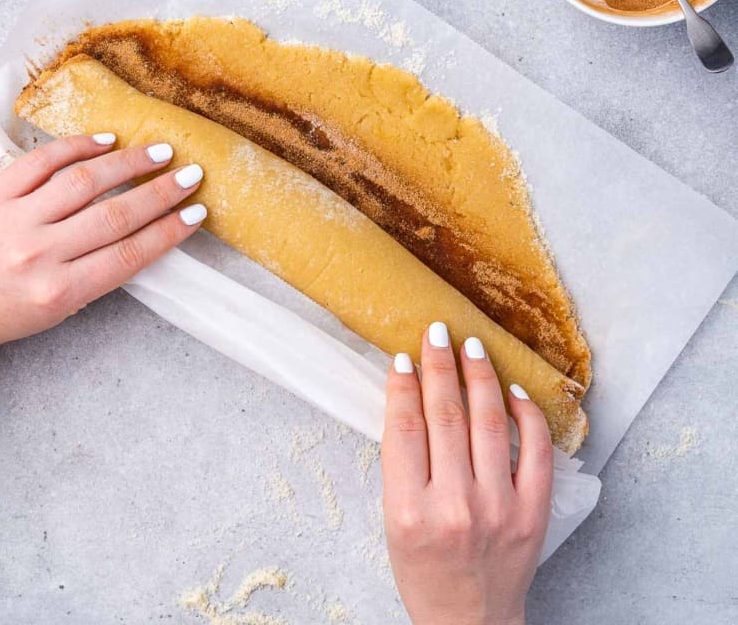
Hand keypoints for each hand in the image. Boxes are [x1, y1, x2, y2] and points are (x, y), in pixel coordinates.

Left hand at [0, 134, 205, 413]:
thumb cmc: (0, 312)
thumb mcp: (57, 308)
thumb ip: (96, 274)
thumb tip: (143, 232)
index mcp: (58, 292)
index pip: (128, 255)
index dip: (168, 232)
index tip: (196, 213)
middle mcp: (37, 255)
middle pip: (114, 216)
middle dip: (161, 193)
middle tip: (190, 175)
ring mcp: (13, 220)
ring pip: (83, 182)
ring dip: (129, 164)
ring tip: (160, 152)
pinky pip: (41, 162)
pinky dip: (77, 147)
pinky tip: (106, 141)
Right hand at [382, 323, 552, 624]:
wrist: (469, 623)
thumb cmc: (424, 570)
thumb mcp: (393, 521)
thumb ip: (402, 465)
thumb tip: (412, 397)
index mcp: (410, 511)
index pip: (406, 428)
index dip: (404, 386)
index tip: (403, 358)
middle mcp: (455, 506)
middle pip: (446, 416)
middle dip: (440, 366)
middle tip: (437, 332)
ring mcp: (500, 508)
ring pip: (488, 423)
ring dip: (479, 377)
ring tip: (471, 347)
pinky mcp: (534, 513)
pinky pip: (534, 450)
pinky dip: (525, 415)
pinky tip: (513, 391)